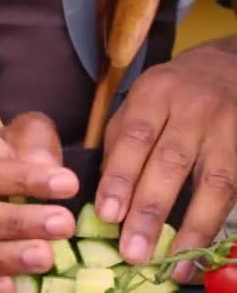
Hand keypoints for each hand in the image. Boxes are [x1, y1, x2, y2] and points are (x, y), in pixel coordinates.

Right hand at [0, 113, 79, 292]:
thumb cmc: (8, 156)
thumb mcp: (24, 135)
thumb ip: (37, 143)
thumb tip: (53, 172)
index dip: (22, 180)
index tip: (68, 184)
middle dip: (16, 224)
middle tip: (63, 224)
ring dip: (3, 259)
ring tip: (46, 258)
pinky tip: (13, 287)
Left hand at [94, 43, 236, 282]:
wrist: (225, 68)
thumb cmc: (168, 94)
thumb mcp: (136, 104)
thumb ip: (119, 144)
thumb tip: (108, 198)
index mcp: (154, 94)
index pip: (134, 138)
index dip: (121, 179)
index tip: (107, 215)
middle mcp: (193, 109)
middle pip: (171, 163)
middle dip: (150, 210)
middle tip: (133, 251)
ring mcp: (228, 128)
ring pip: (213, 182)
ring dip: (192, 228)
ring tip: (173, 265)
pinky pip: (236, 189)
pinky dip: (218, 223)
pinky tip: (202, 250)